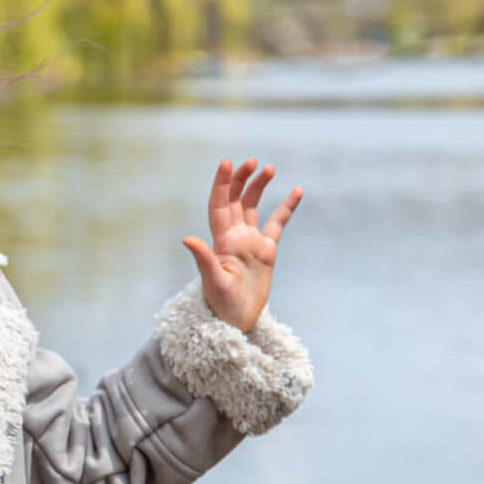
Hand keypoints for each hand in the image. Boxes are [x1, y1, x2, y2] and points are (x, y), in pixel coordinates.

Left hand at [181, 157, 302, 332]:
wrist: (235, 321)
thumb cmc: (221, 304)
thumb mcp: (213, 281)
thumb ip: (204, 258)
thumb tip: (187, 239)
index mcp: (221, 240)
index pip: (219, 204)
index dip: (221, 183)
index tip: (226, 162)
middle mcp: (234, 236)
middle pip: (235, 199)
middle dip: (241, 179)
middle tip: (251, 161)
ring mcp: (250, 242)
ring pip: (253, 206)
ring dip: (259, 186)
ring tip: (270, 168)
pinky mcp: (266, 251)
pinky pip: (277, 223)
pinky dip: (286, 207)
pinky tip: (297, 190)